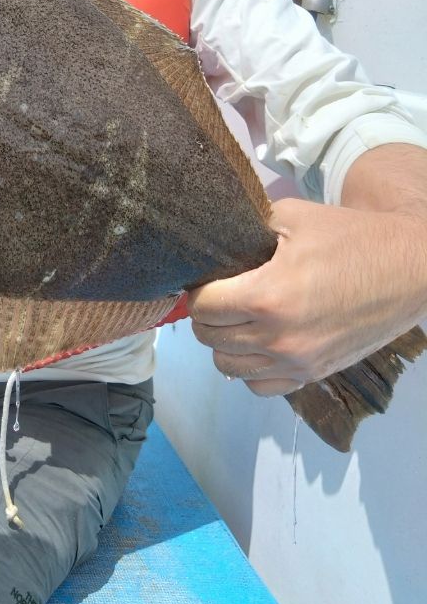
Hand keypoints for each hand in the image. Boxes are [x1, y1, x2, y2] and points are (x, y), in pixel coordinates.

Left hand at [187, 197, 426, 395]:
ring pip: (229, 367)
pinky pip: (260, 386)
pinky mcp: (314, 375)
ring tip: (237, 319)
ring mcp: (297, 362)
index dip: (197, 290)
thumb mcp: (294, 217)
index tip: (206, 280)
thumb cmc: (351, 238)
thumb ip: (248, 229)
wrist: (408, 269)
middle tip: (219, 295)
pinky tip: (259, 343)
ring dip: (224, 343)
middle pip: (210, 338)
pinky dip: (250, 368)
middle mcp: (279, 338)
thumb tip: (214, 240)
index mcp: (269, 296)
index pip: (203, 306)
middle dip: (207, 314)